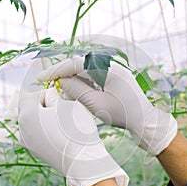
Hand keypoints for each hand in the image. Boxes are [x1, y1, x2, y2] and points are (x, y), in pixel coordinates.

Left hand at [18, 76, 127, 185]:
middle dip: (46, 102)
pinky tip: (63, 128)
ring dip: (46, 114)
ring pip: (35, 121)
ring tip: (64, 115)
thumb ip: (53, 94)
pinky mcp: (36, 152)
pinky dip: (47, 127)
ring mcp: (28, 143)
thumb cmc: (76, 129)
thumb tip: (48, 92)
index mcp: (26, 114)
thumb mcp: (66, 104)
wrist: (84, 162)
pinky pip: (39, 133)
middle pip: (31, 108)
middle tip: (63, 101)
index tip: (58, 87)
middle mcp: (22, 129)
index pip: (32, 93)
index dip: (46, 88)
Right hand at [38, 56, 177, 155]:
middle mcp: (110, 66)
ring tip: (62, 94)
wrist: (144, 121)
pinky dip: (82, 85)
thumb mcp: (96, 104)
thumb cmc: (123, 115)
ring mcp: (112, 71)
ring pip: (85, 72)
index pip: (76, 64)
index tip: (41, 77)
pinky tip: (74, 94)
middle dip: (63, 75)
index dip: (57, 70)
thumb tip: (61, 80)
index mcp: (108, 69)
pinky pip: (93, 78)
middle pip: (80, 65)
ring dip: (72, 81)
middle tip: (49, 85)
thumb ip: (76, 90)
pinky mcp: (112, 79)